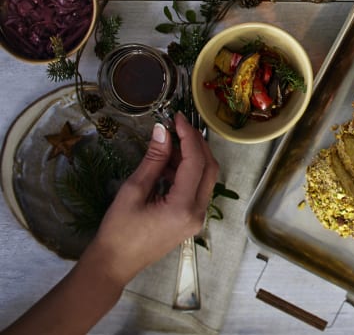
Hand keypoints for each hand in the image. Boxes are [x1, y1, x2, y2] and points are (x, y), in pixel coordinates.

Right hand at [80, 112, 218, 286]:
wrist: (114, 265)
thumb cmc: (118, 231)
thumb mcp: (133, 191)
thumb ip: (153, 159)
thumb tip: (163, 130)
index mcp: (183, 207)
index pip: (196, 162)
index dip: (189, 136)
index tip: (179, 117)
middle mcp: (198, 213)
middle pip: (209, 168)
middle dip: (196, 144)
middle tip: (178, 126)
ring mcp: (197, 218)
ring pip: (206, 178)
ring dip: (192, 157)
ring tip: (168, 144)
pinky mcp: (192, 219)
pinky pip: (197, 188)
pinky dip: (187, 172)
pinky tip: (167, 164)